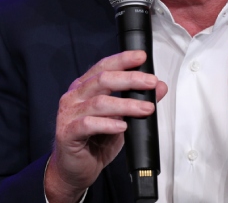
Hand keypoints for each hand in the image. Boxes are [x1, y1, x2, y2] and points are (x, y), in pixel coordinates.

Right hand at [45, 50, 167, 202]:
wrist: (74, 170)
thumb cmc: (95, 142)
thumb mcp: (122, 118)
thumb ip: (137, 101)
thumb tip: (160, 87)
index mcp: (85, 87)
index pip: (104, 66)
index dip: (123, 60)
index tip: (142, 57)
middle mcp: (75, 96)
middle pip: (102, 80)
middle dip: (130, 79)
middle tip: (150, 82)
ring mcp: (68, 114)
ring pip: (99, 102)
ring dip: (126, 104)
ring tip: (145, 108)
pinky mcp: (67, 133)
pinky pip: (88, 124)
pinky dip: (108, 124)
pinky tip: (122, 125)